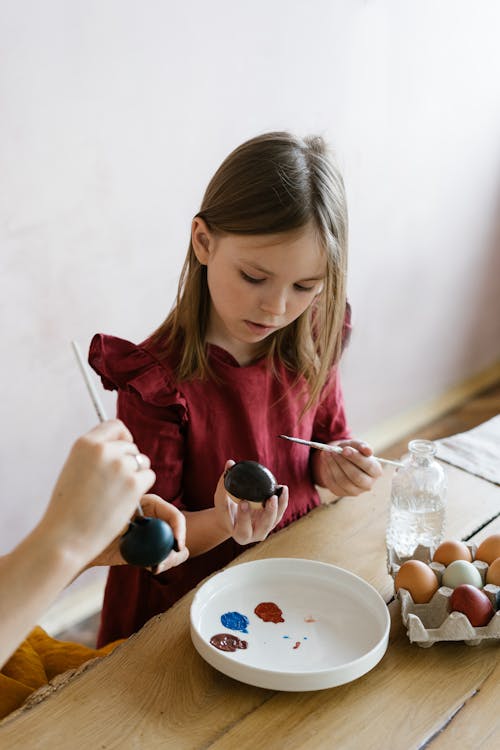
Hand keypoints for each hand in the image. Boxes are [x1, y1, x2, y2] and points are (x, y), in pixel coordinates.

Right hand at [40, 420, 155, 568]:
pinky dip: (142, 488)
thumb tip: (120, 446)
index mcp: (85, 444)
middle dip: (130, 462)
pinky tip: (125, 502)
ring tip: (117, 495)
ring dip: (137, 475)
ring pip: (143, 461)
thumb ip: (94, 455)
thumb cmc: (67, 509)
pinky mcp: (134, 484)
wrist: (65, 538)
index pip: (115, 425)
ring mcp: (120, 466)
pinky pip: (149, 477)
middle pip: (131, 446)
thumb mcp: (74, 470)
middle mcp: (103, 450)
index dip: (123, 437)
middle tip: (116, 485)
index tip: (124, 449)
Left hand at [90, 493, 188, 571]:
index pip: (173, 515)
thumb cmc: (91, 526)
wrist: (80, 544)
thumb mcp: (111, 520)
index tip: (176, 547)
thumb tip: (141, 523)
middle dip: (176, 549)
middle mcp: (155, 518)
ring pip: (176, 548)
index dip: (179, 529)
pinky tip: (151, 568)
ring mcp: (153, 536)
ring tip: (154, 568)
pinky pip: (166, 559)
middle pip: (178, 533)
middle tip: (160, 564)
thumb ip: (126, 520)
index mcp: (149, 504)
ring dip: (170, 559)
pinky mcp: (150, 551)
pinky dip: (163, 564)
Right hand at [214, 460, 288, 544]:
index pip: (241, 527)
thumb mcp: (220, 498)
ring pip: (274, 521)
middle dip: (268, 513)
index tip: (243, 502)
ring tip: (281, 491)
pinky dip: (282, 501)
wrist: (232, 518)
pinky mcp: (271, 522)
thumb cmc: (225, 507)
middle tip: (271, 498)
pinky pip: (279, 513)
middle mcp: (253, 536)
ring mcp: (263, 530)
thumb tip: (230, 463)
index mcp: (238, 535)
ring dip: (279, 507)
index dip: (244, 516)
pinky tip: (283, 488)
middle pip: (262, 529)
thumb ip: (224, 482)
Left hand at [312, 439, 381, 496]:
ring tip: (326, 453)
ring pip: (343, 481)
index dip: (357, 458)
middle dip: (343, 463)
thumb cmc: (353, 451)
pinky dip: (328, 470)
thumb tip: (366, 449)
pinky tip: (325, 460)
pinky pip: (333, 483)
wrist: (342, 459)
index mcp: (376, 472)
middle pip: (356, 476)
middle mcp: (367, 484)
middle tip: (333, 451)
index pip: (369, 466)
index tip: (345, 449)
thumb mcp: (357, 446)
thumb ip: (362, 446)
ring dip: (333, 466)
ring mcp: (354, 491)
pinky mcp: (341, 492)